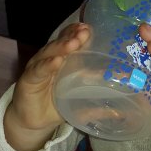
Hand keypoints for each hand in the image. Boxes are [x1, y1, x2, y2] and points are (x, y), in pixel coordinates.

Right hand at [4, 23, 90, 150]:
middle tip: (84, 32)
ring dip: (62, 47)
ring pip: (50, 53)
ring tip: (73, 43)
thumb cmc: (58, 105)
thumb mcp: (80, 103)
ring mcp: (39, 67)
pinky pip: (39, 70)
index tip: (90, 28)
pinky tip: (56, 61)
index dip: (79, 33)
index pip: (71, 40)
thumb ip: (98, 104)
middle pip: (62, 43)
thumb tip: (120, 113)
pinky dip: (48, 65)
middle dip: (73, 36)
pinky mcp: (29, 80)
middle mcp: (51, 58)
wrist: (35, 122)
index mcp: (64, 59)